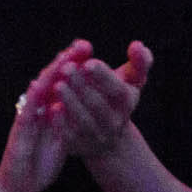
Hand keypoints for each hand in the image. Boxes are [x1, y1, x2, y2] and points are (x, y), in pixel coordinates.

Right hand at [0, 48, 74, 191]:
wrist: (18, 187)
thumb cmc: (41, 162)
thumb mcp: (62, 136)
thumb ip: (69, 118)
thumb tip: (82, 100)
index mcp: (49, 108)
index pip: (62, 81)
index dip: (74, 64)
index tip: (88, 48)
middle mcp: (37, 109)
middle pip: (51, 79)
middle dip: (65, 61)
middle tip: (81, 44)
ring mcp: (26, 119)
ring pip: (38, 91)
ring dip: (49, 74)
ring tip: (63, 57)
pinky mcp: (18, 133)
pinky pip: (25, 114)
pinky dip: (31, 99)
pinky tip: (37, 86)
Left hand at [54, 41, 146, 161]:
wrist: (110, 138)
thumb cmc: (118, 97)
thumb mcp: (133, 79)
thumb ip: (140, 61)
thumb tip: (137, 45)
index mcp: (127, 102)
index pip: (117, 89)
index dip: (103, 76)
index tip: (89, 63)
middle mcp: (114, 121)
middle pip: (98, 104)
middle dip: (81, 85)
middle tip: (66, 68)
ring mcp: (97, 136)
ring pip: (84, 120)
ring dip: (71, 102)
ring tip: (57, 85)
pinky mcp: (79, 146)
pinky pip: (70, 135)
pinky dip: (61, 122)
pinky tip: (52, 107)